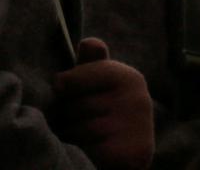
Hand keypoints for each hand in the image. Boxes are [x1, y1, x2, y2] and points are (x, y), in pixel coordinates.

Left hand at [52, 37, 154, 169]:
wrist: (129, 160)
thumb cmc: (106, 117)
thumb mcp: (98, 87)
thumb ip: (90, 64)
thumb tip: (89, 43)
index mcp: (129, 78)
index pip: (69, 80)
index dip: (61, 91)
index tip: (63, 94)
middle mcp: (138, 100)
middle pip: (73, 106)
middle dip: (67, 118)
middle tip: (79, 124)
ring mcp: (135, 128)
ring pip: (77, 130)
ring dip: (72, 138)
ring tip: (83, 139)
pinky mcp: (129, 155)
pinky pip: (85, 151)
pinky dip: (81, 155)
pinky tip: (91, 155)